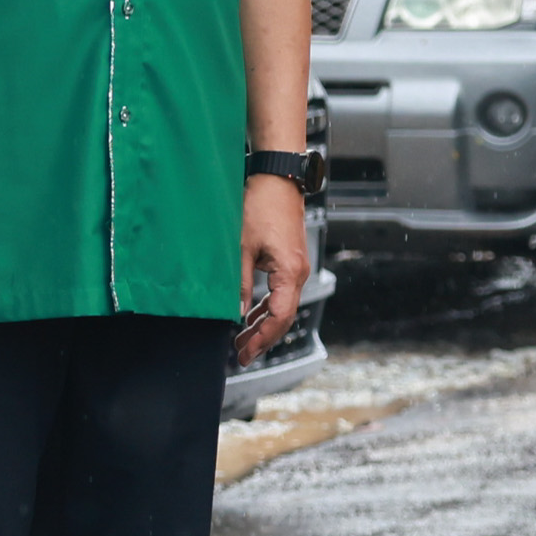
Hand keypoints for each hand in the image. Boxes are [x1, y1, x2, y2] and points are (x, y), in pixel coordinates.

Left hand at [236, 172, 309, 362]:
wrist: (277, 180)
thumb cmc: (261, 207)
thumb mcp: (242, 248)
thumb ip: (240, 283)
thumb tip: (236, 313)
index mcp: (290, 272)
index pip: (280, 317)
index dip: (263, 338)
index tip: (245, 353)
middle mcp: (298, 273)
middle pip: (283, 316)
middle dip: (263, 338)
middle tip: (241, 356)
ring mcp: (296, 267)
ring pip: (282, 306)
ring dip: (263, 325)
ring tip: (242, 341)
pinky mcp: (289, 261)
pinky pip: (281, 293)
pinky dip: (267, 308)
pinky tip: (251, 316)